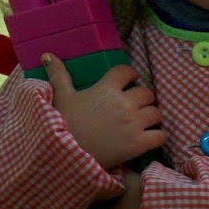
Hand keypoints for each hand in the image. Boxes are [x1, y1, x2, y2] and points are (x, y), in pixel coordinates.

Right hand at [42, 54, 165, 170]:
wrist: (66, 153)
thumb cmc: (63, 122)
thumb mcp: (61, 96)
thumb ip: (59, 75)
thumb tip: (48, 55)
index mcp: (107, 88)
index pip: (127, 72)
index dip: (130, 75)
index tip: (130, 81)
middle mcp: (124, 103)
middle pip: (147, 93)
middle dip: (144, 98)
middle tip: (137, 105)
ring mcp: (134, 123)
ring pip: (157, 113)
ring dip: (152, 117)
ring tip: (144, 121)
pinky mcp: (139, 143)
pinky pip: (161, 136)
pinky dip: (158, 136)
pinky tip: (150, 138)